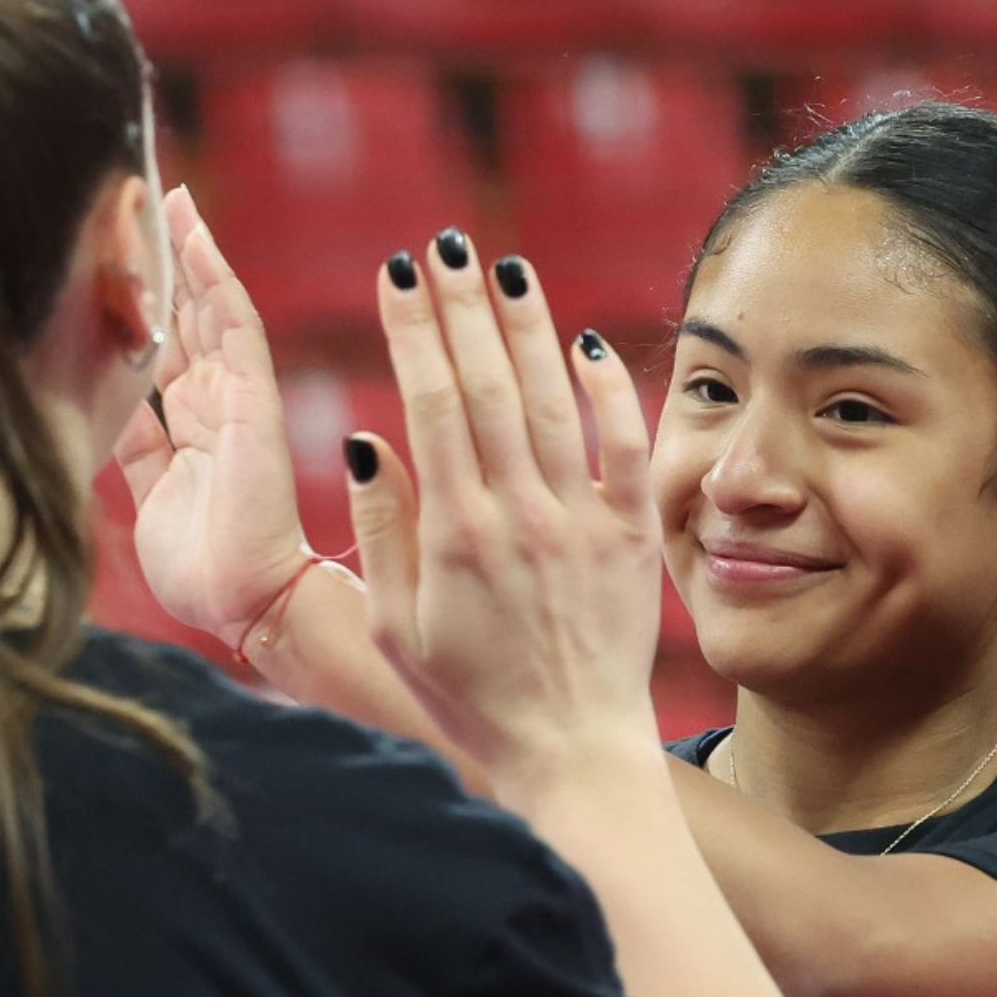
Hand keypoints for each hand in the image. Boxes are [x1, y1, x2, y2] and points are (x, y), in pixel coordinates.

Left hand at [112, 186, 317, 649]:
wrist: (241, 603)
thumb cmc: (199, 564)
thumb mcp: (147, 489)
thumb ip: (134, 441)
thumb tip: (100, 399)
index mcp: (189, 424)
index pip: (163, 340)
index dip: (141, 294)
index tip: (114, 245)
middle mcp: (213, 401)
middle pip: (184, 312)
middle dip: (161, 257)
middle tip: (135, 196)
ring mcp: (236, 395)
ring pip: (209, 306)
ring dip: (188, 251)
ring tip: (167, 197)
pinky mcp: (254, 397)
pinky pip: (237, 323)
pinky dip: (217, 278)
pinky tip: (196, 236)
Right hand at [348, 235, 660, 781]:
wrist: (570, 753)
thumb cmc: (470, 698)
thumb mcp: (396, 628)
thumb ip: (381, 531)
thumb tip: (366, 437)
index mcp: (454, 535)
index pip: (429, 402)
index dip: (412, 328)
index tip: (395, 273)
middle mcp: (520, 516)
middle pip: (487, 384)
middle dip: (462, 305)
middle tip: (442, 244)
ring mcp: (582, 522)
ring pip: (552, 399)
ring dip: (527, 326)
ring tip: (503, 269)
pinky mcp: (630, 535)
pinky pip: (624, 444)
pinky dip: (608, 389)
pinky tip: (584, 341)